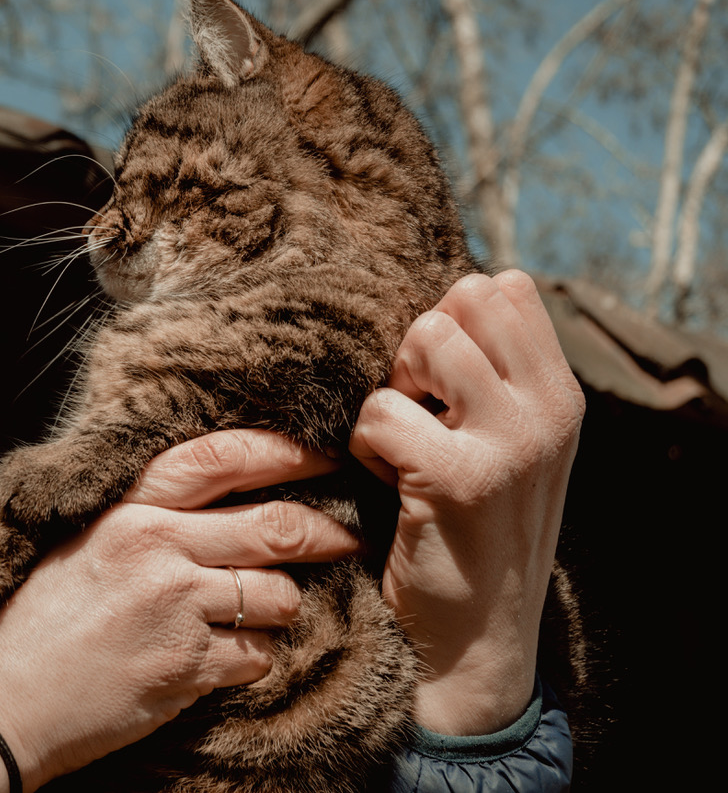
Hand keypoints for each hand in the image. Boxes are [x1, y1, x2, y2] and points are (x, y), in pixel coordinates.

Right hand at [0, 430, 358, 790]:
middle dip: (326, 532)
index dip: (284, 451)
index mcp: (127, 509)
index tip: (323, 452)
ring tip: (257, 615)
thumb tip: (215, 501)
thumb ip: (142, 516)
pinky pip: (258, 656)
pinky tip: (221, 660)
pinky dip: (252, 660)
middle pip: (275, 527)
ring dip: (281, 608)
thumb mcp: (78, 542)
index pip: (221, 458)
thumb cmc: (31, 618)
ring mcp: (175, 608)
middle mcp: (156, 547)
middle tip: (347, 536)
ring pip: (278, 597)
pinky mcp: (185, 667)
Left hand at [349, 271, 583, 734]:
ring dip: (393, 391)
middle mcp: (546, 411)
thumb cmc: (473, 532)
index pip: (505, 288)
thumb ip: (489, 376)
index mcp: (559, 396)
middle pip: (463, 299)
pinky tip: (389, 486)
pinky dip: (366, 447)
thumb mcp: (506, 447)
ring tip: (404, 447)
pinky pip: (380, 411)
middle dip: (417, 348)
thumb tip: (444, 300)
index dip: (451, 321)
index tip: (440, 385)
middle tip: (417, 413)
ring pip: (426, 339)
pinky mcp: (457, 477)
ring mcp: (509, 441)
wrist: (477, 638)